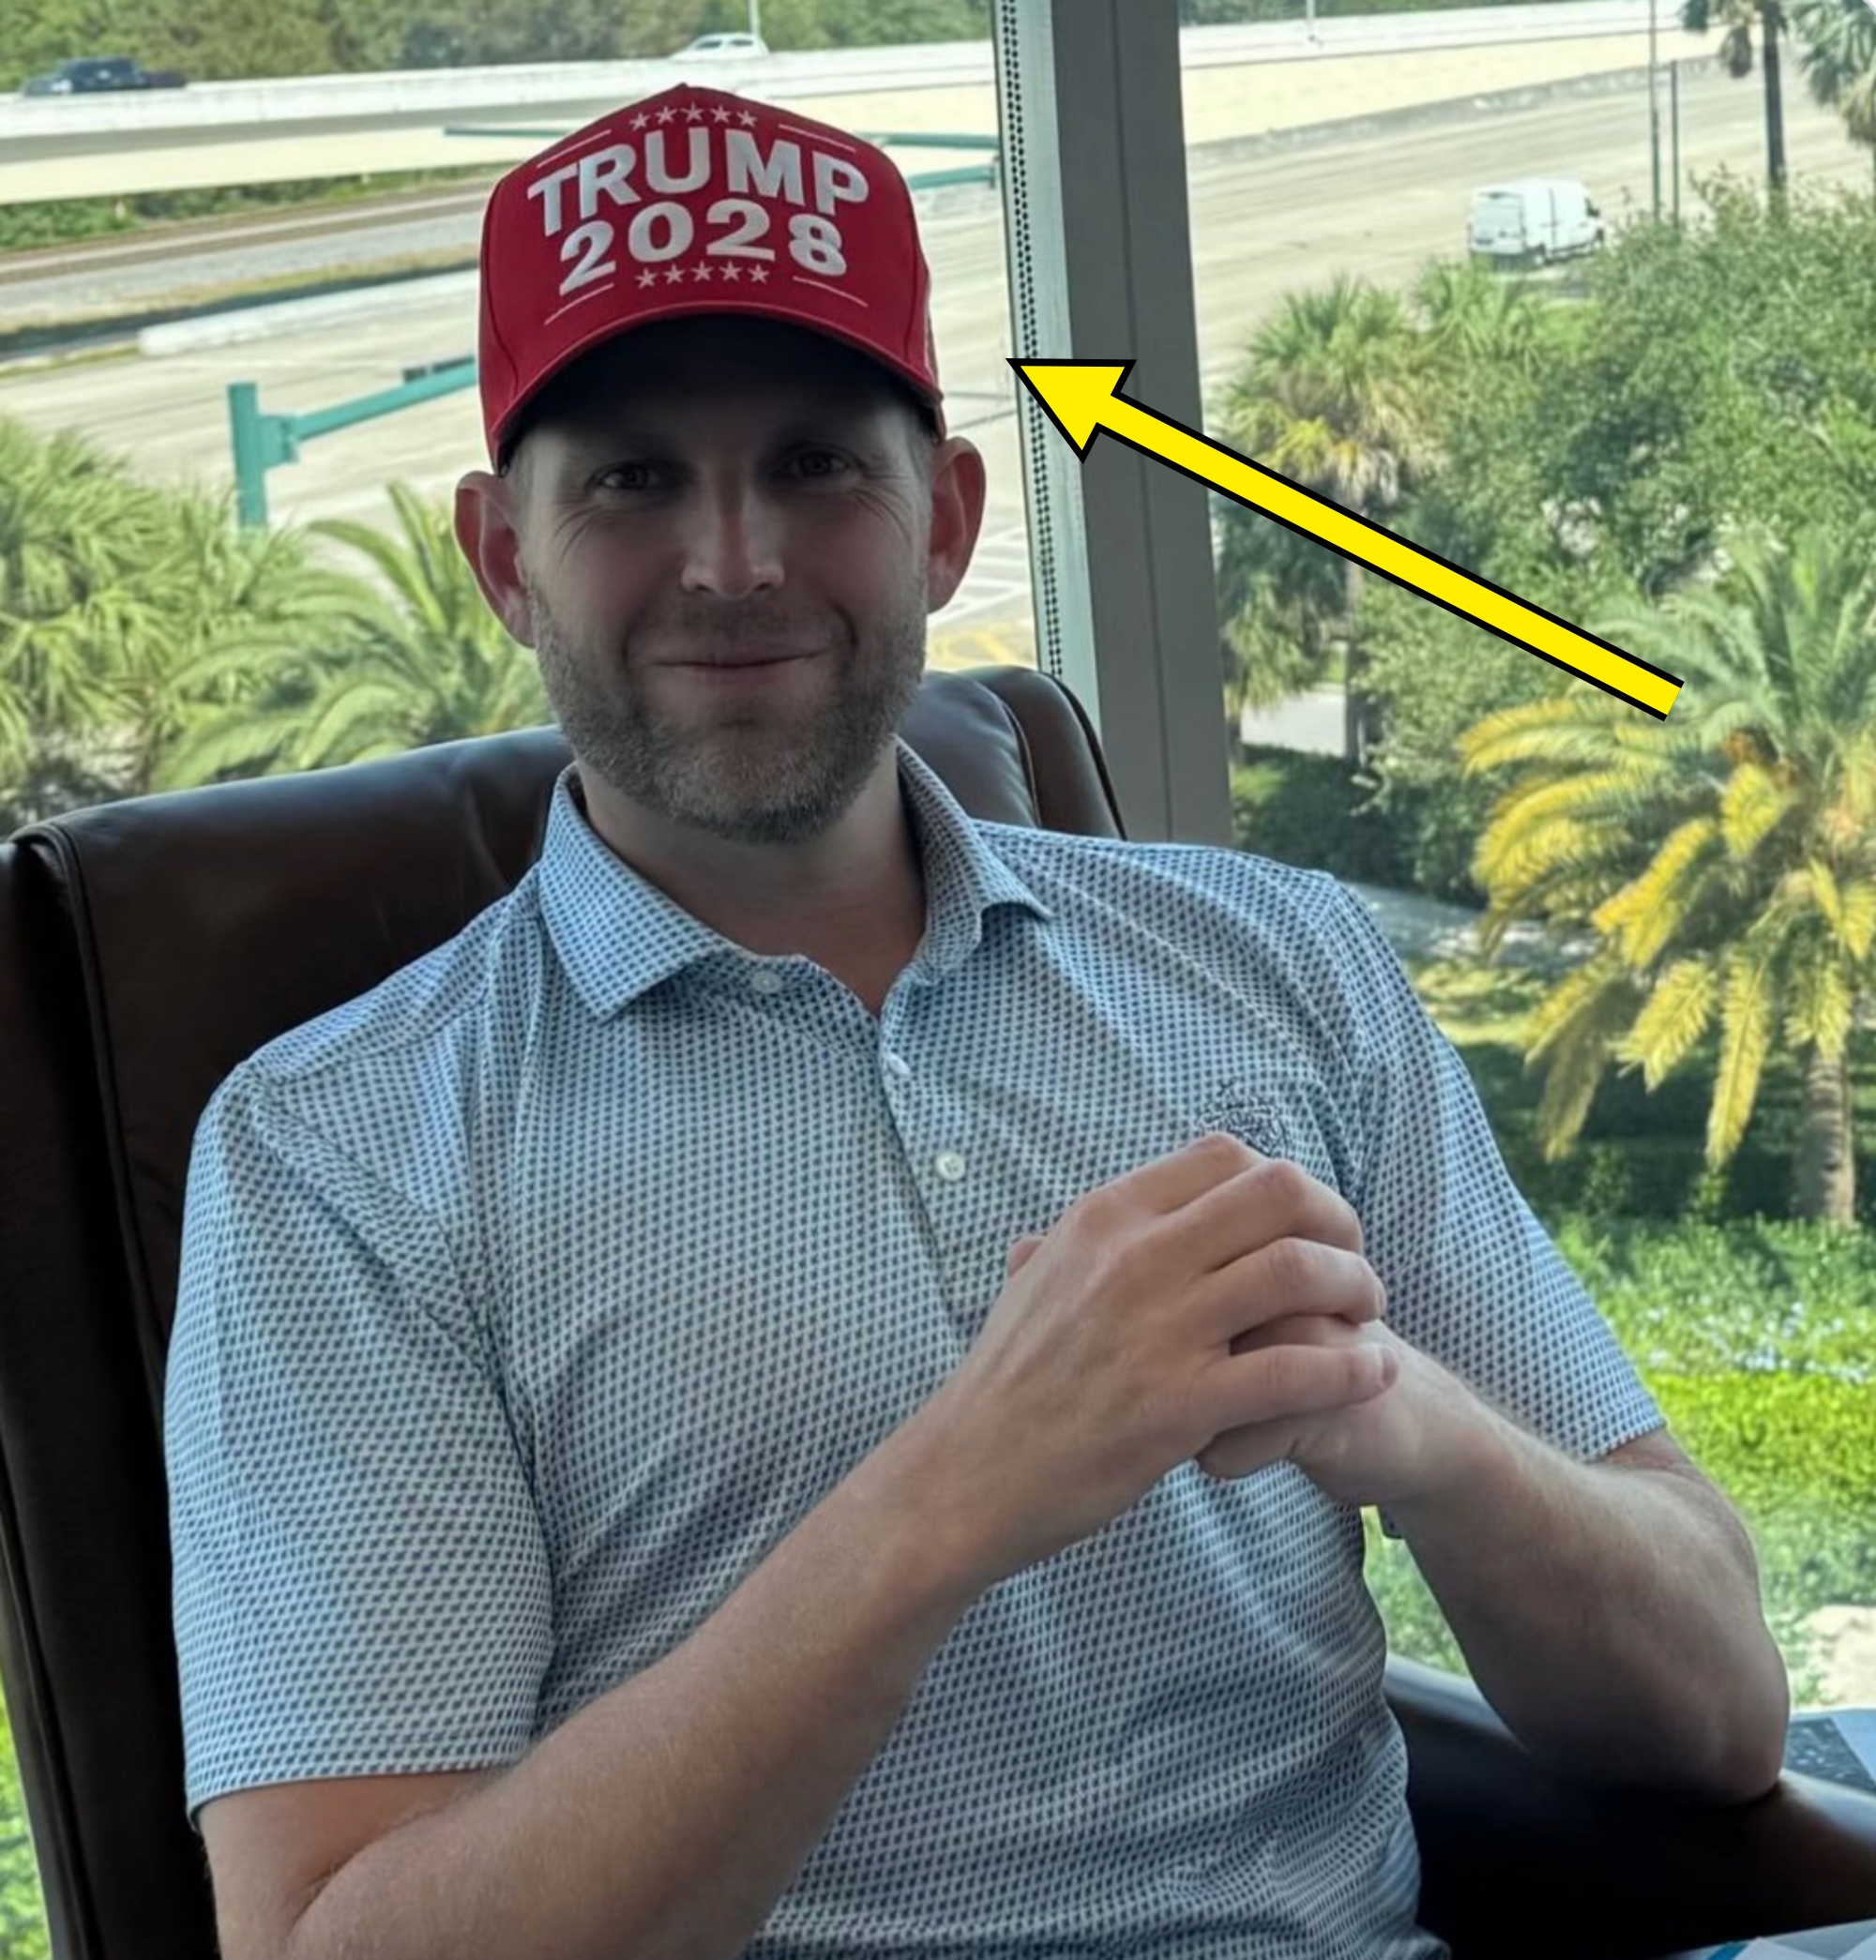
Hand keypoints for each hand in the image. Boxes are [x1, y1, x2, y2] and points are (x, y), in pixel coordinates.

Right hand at [908, 1133, 1397, 1587]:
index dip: (1284, 1182)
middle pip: (1278, 1192)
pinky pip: (1295, 1368)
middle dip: (1337, 1221)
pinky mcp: (1180, 1404)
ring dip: (1355, 1286)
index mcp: (1105, 1219)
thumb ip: (1059, 1250)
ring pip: (1299, 1269)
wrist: (967, 1473)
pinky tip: (1373, 1373)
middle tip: (1353, 1263)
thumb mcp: (1027, 1286)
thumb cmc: (1004, 1384)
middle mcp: (1136, 1257)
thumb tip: (1062, 1236)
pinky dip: (1351, 1367)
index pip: (1224, 1156)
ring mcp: (1159, 1328)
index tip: (1304, 1224)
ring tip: (1368, 1316)